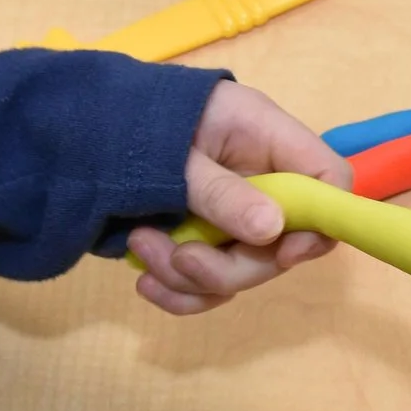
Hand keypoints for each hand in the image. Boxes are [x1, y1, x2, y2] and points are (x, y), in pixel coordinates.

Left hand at [128, 82, 353, 315]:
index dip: (322, 221)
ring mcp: (231, 214)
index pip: (328, 179)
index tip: (284, 251)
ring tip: (142, 247)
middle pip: (282, 244)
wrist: (81, 125)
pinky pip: (207, 284)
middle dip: (230, 266)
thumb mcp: (175, 151)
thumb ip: (221, 191)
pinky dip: (179, 291)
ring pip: (241, 271)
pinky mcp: (201, 239)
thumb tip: (272, 230)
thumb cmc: (129, 119)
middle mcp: (259, 181)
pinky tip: (146, 280)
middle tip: (180, 257)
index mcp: (267, 138)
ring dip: (192, 279)